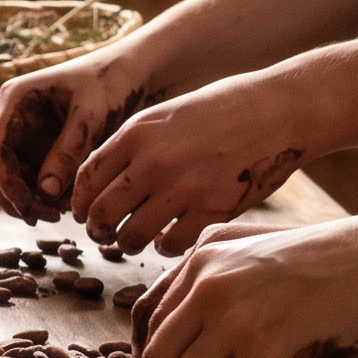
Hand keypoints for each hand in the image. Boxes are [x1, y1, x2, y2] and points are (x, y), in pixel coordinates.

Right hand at [0, 46, 157, 221]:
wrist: (129, 75)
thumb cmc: (110, 83)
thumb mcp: (91, 116)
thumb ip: (68, 152)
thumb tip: (44, 192)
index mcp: (16, 100)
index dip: (6, 182)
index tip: (28, 205)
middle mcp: (11, 118)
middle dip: (9, 195)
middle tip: (41, 217)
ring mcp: (22, 133)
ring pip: (5, 176)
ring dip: (24, 199)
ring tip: (58, 213)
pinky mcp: (37, 147)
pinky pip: (27, 178)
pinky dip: (40, 195)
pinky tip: (64, 203)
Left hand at [71, 69, 311, 253]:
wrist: (276, 111)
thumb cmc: (219, 110)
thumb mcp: (164, 115)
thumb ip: (130, 147)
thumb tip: (99, 185)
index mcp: (135, 135)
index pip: (86, 180)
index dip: (80, 203)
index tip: (84, 213)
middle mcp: (153, 162)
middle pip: (101, 213)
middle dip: (97, 229)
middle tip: (104, 233)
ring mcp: (183, 189)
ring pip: (131, 236)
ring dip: (128, 242)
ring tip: (134, 239)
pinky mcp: (213, 210)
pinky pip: (170, 244)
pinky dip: (164, 247)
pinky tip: (168, 239)